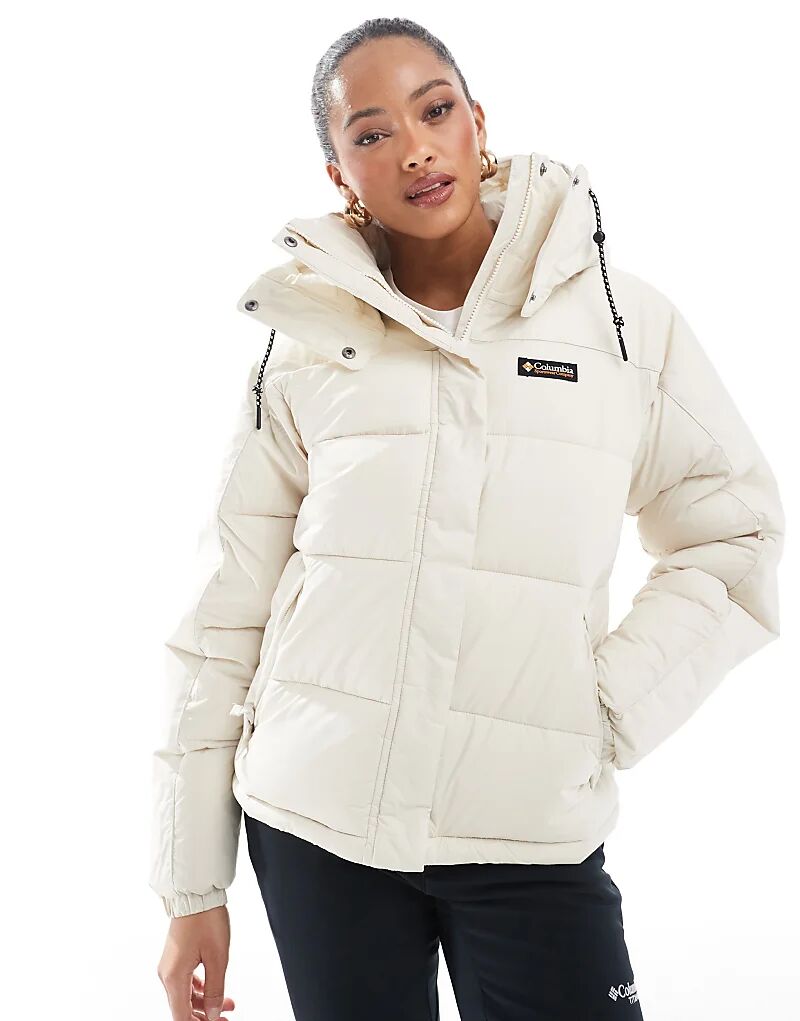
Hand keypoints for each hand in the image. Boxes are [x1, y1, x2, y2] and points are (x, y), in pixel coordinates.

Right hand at [157, 904, 235, 1019]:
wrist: (196, 895)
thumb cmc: (206, 920)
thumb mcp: (218, 958)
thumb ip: (215, 990)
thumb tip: (214, 1014)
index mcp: (173, 977)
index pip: (181, 1017)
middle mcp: (167, 975)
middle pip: (182, 1009)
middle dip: (204, 1017)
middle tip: (225, 1018)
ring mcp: (170, 966)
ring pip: (186, 996)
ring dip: (206, 1003)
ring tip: (228, 1005)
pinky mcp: (175, 959)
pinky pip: (186, 983)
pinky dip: (201, 990)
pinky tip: (215, 990)